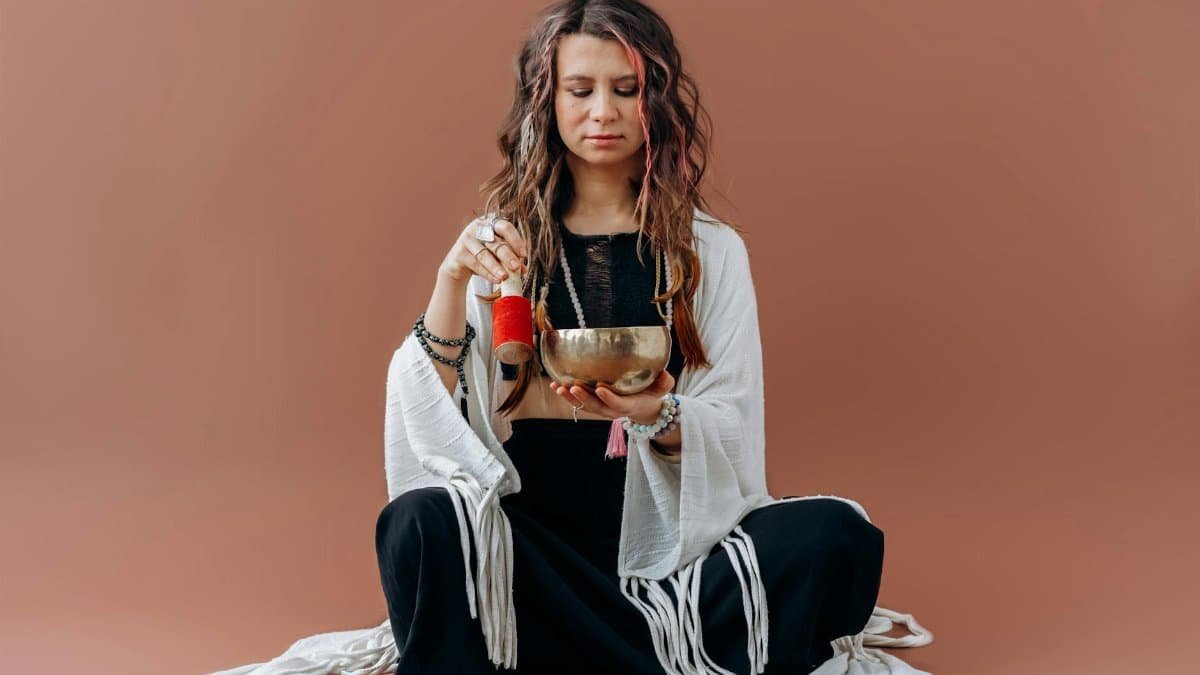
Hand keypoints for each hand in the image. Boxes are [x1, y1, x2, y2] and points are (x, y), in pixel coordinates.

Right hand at [439, 213, 527, 284]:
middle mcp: (477, 228)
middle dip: (507, 256)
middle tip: (516, 268)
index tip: (524, 255)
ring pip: (484, 255)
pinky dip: (487, 273)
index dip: (516, 240)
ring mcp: (466, 239)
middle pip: (495, 242)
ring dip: (496, 267)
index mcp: (491, 223)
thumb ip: (510, 258)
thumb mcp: (498, 254)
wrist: (459, 264)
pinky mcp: (459, 253)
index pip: (505, 227)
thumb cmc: (483, 255)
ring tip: (505, 277)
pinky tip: (496, 280)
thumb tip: (523, 270)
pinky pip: (476, 264)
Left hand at [549, 370, 675, 423]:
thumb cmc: (652, 394)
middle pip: (596, 407)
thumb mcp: (662, 389)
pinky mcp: (593, 404)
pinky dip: (566, 394)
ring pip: (584, 406)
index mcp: (629, 406)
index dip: (609, 398)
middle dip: (584, 398)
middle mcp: (612, 410)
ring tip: (558, 387)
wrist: (643, 408)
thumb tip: (664, 373)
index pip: (618, 405)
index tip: (600, 388)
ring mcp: (601, 408)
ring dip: (570, 397)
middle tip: (573, 387)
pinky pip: (578, 402)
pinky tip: (555, 385)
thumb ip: (664, 383)